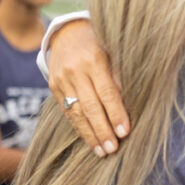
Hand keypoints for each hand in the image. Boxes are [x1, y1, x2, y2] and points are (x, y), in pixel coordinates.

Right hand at [46, 19, 130, 155]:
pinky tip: (90, 140)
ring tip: (102, 152)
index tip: (124, 132)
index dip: (116, 114)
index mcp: (94, 60)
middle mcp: (75, 71)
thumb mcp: (115, 53)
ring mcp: (61, 79)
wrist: (67, 32)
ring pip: (76, 113)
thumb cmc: (101, 44)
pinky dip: (79, 128)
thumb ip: (120, 77)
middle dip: (102, 130)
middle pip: (90, 106)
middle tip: (112, 149)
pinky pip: (67, 111)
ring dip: (90, 135)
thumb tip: (131, 106)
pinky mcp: (53, 86)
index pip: (107, 93)